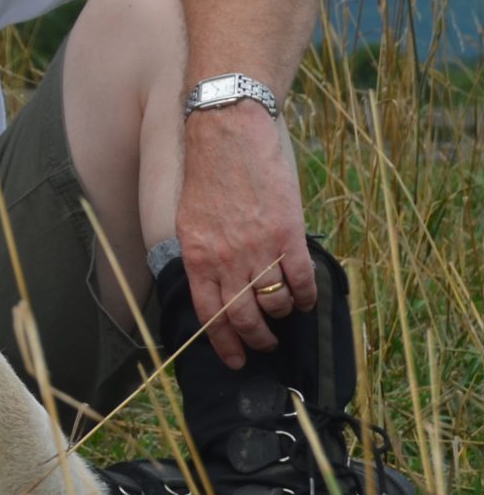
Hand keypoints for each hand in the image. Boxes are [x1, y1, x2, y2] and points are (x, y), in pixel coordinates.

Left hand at [173, 102, 314, 367]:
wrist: (228, 134)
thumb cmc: (207, 175)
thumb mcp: (189, 219)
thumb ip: (201, 254)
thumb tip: (214, 287)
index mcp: (196, 256)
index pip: (209, 314)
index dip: (224, 343)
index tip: (234, 360)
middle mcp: (226, 259)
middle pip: (244, 318)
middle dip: (256, 340)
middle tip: (264, 346)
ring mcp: (258, 249)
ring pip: (275, 304)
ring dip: (281, 317)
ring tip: (284, 320)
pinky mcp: (287, 235)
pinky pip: (302, 281)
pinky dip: (306, 297)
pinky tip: (306, 301)